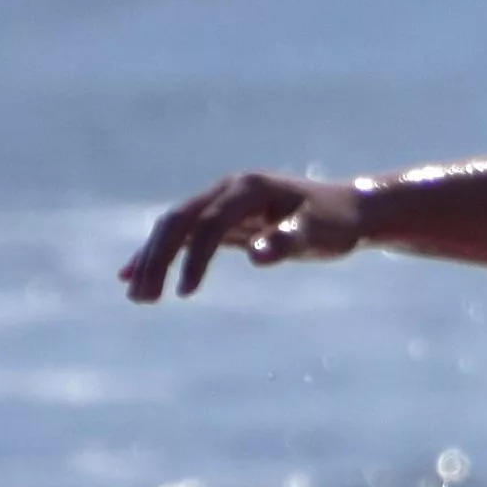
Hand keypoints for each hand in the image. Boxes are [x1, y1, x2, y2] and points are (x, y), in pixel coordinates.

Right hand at [118, 171, 364, 301]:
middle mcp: (228, 191)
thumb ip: (290, 240)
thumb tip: (258, 255)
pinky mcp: (225, 221)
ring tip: (137, 297)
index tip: (186, 294)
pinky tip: (135, 277)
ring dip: (152, 260)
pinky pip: (184, 236)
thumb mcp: (321, 232)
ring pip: (175, 228)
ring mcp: (223, 204)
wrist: (350, 209)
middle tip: (143, 298)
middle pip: (179, 221)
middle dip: (157, 258)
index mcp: (248, 189)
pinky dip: (162, 256)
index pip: (209, 224)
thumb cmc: (338, 222)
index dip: (194, 258)